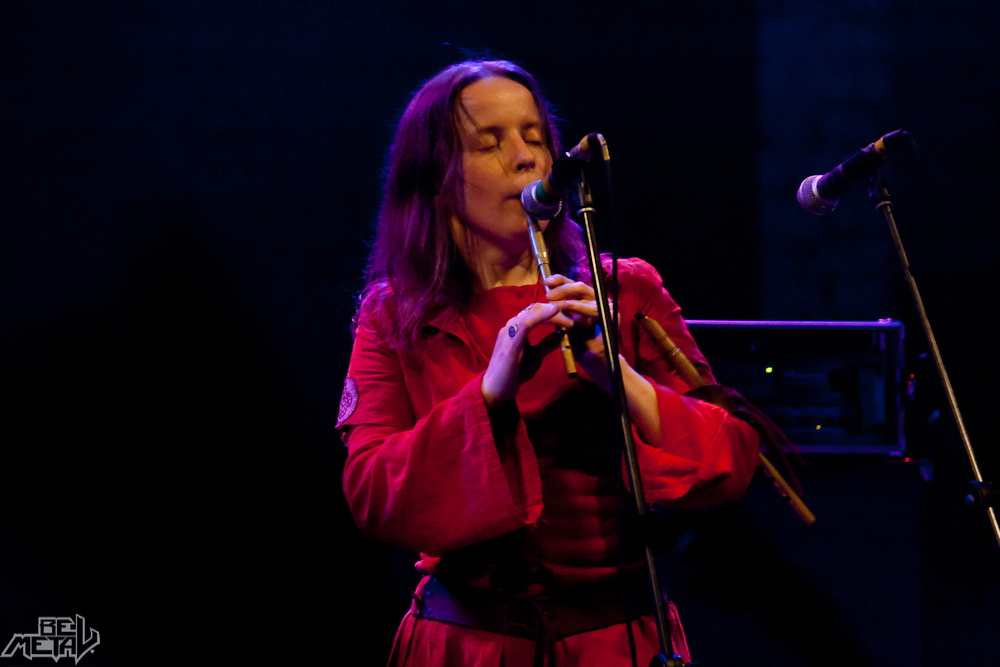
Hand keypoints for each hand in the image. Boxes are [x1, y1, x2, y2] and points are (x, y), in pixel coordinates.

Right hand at [481, 302, 569, 407]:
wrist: (495, 389)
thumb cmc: (513, 374)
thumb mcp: (535, 357)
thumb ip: (546, 345)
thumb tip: (561, 334)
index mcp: (515, 329)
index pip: (534, 312)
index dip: (551, 311)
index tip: (568, 317)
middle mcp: (510, 325)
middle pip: (534, 309)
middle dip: (554, 310)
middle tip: (571, 316)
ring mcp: (509, 332)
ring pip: (531, 313)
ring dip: (551, 312)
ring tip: (566, 315)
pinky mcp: (511, 342)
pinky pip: (527, 323)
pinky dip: (541, 316)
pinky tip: (554, 312)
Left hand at [544, 274, 660, 442]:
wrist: (600, 367)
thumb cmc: (583, 348)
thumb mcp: (569, 328)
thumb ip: (563, 313)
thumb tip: (548, 297)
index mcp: (588, 302)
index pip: (574, 285)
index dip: (561, 280)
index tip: (547, 281)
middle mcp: (600, 302)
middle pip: (582, 286)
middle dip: (563, 289)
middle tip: (549, 296)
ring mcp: (608, 310)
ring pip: (588, 297)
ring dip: (570, 301)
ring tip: (555, 305)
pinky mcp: (612, 319)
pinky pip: (596, 311)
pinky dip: (582, 312)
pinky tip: (571, 317)